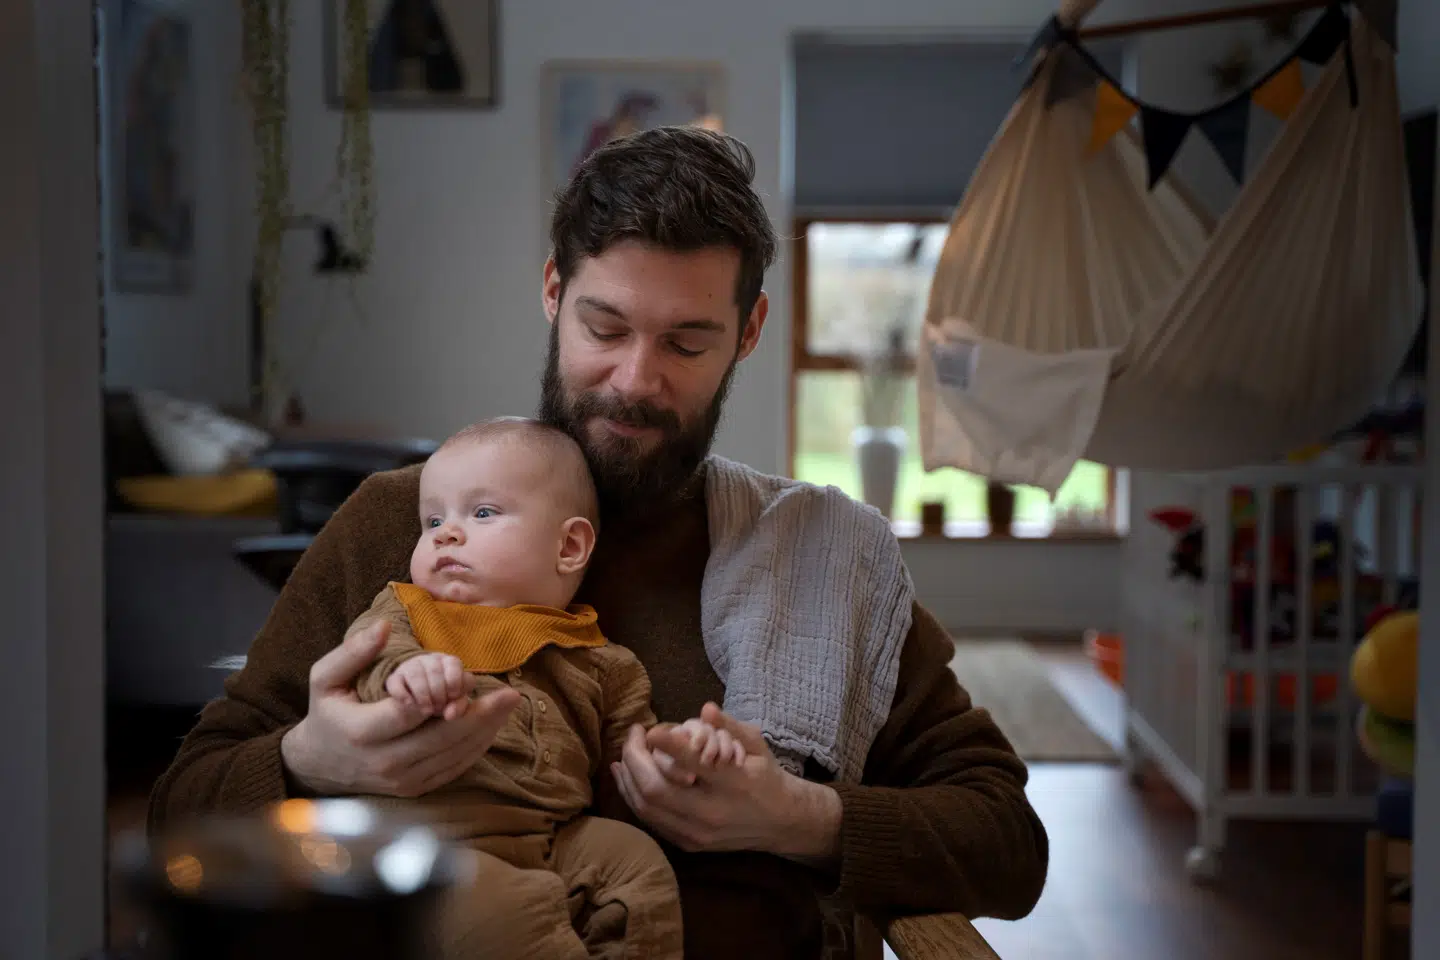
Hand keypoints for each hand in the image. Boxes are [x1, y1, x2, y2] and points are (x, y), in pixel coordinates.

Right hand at [281, 621, 520, 797]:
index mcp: (362, 731)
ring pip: (453, 755)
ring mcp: (402, 780)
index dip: (438, 696)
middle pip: (441, 737)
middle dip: (480, 715)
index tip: (465, 677)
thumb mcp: (324, 678)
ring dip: (485, 731)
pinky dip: (475, 749)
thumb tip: (383, 626)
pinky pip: (452, 770)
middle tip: (510, 694)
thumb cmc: (326, 713)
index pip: (409, 713)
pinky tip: (492, 728)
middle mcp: (385, 762)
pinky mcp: (414, 790)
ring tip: (508, 707)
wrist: (318, 765)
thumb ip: (352, 652)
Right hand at [385, 652, 472, 720]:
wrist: (419, 706)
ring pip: (415, 674)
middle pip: (434, 670)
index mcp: (448, 662)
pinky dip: (403, 695)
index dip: (455, 682)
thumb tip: (450, 714)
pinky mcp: (394, 678)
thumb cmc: (443, 699)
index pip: (454, 663)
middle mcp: (429, 660)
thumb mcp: (455, 703)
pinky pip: (395, 683)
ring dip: (423, 696)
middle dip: (439, 693)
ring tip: (427, 711)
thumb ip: (459, 707)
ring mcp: (410, 666)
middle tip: (439, 708)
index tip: (452, 696)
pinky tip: (410, 705)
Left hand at [609, 702, 841, 860]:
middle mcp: (713, 812)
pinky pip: (651, 821)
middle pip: (657, 790)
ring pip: (647, 809)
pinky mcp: (689, 845)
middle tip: (632, 736)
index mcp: (734, 783)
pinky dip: (634, 798)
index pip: (695, 764)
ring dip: (627, 780)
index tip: (648, 729)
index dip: (667, 746)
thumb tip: (705, 709)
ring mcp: (698, 833)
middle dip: (635, 760)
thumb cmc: (766, 776)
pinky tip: (627, 779)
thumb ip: (729, 726)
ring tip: (622, 755)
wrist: (781, 823)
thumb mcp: (756, 745)